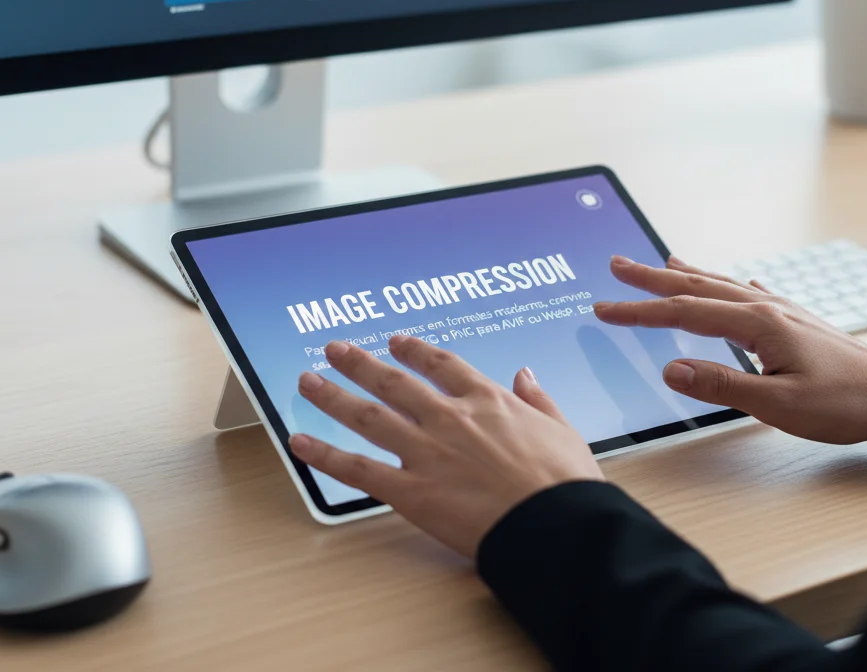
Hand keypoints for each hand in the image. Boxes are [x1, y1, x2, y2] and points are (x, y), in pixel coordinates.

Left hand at [288, 337, 603, 557]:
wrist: (558, 525)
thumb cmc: (567, 483)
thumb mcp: (563, 428)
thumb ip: (538, 398)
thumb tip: (525, 374)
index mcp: (487, 400)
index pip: (441, 364)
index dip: (415, 350)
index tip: (397, 341)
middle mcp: (449, 417)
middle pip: (393, 381)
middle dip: (360, 363)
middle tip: (335, 349)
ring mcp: (426, 452)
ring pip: (367, 415)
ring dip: (332, 395)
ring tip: (307, 380)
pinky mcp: (411, 491)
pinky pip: (358, 470)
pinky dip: (325, 455)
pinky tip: (299, 443)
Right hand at [593, 256, 866, 445]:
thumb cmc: (844, 402)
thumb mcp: (777, 404)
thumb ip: (720, 385)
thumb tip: (670, 369)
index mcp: (757, 323)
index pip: (683, 313)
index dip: (640, 311)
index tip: (604, 308)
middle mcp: (765, 307)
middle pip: (696, 287)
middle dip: (651, 278)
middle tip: (616, 264)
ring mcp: (781, 311)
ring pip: (720, 285)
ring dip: (684, 275)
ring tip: (660, 263)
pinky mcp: (794, 321)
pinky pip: (747, 293)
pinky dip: (725, 285)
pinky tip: (731, 283)